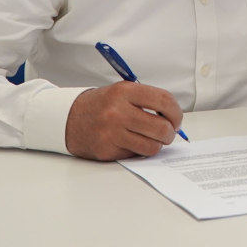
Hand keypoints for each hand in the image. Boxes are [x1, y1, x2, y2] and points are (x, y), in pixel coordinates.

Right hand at [65, 82, 182, 160]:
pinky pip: (136, 155)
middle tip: (168, 133)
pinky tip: (133, 142)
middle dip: (170, 133)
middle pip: (161, 127)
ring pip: (151, 146)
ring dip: (157, 145)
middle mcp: (118, 111)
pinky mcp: (107, 150)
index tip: (177, 119)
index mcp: (125, 91)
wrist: (69, 118)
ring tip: (151, 139)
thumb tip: (174, 119)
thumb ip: (148, 101)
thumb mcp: (123, 92)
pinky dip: (140, 151)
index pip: (164, 100)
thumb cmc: (102, 105)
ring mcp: (111, 132)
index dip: (176, 113)